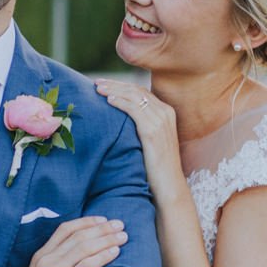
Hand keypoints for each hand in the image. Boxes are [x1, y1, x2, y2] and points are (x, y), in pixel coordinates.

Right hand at [28, 216, 127, 266]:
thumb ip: (58, 261)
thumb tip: (84, 247)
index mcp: (41, 255)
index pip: (65, 230)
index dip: (86, 222)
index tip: (103, 219)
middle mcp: (46, 260)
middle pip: (78, 237)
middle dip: (102, 229)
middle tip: (120, 225)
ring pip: (84, 248)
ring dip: (106, 239)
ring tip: (122, 237)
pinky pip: (86, 265)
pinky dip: (102, 256)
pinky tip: (114, 252)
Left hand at [95, 79, 182, 199]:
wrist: (170, 184)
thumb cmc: (158, 167)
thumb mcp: (153, 141)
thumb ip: (144, 126)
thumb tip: (122, 120)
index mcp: (167, 112)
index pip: (142, 92)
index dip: (122, 86)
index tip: (105, 85)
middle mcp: (166, 113)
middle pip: (137, 91)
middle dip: (115, 84)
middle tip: (96, 83)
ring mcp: (160, 121)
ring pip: (134, 97)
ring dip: (113, 90)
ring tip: (97, 89)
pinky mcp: (153, 130)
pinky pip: (133, 109)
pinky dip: (120, 102)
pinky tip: (108, 100)